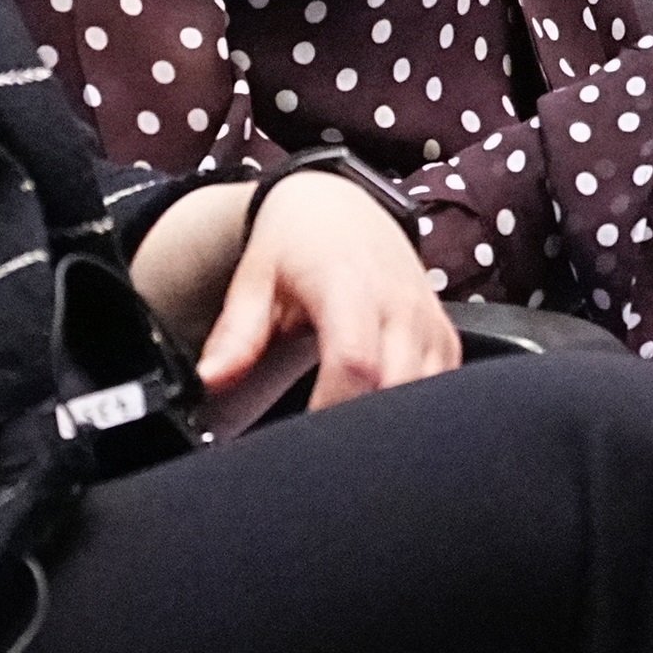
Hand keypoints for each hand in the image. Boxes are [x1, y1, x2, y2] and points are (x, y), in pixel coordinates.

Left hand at [204, 167, 460, 414]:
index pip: (355, 361)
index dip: (331, 409)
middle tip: (323, 446)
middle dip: (361, 427)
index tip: (305, 437)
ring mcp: (427, 318)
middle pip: (395, 387)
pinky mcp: (443, 333)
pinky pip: (443, 386)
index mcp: (348, 285)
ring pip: (426, 394)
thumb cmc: (295, 244)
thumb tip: (208, 380)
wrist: (338, 206)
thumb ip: (236, 335)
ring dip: (390, 422)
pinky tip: (379, 412)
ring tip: (347, 434)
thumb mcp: (254, 281)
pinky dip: (416, 409)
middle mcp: (397, 301)